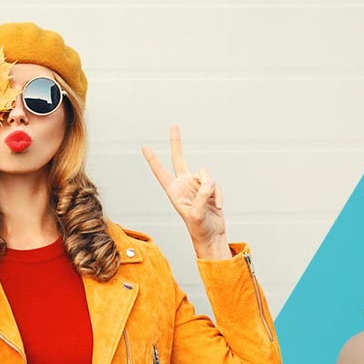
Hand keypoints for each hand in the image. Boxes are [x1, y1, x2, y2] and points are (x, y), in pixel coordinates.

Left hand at [142, 126, 228, 258]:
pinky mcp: (209, 189)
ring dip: (211, 188)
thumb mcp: (197, 214)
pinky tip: (218, 206)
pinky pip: (215, 185)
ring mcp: (197, 186)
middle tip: (174, 126)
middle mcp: (184, 185)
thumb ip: (202, 195)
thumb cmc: (200, 229)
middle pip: (179, 159)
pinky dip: (218, 195)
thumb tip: (209, 181)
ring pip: (205, 174)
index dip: (153, 160)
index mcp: (174, 192)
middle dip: (176, 143)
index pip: (161, 172)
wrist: (212, 236)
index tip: (144, 147)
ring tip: (213, 204)